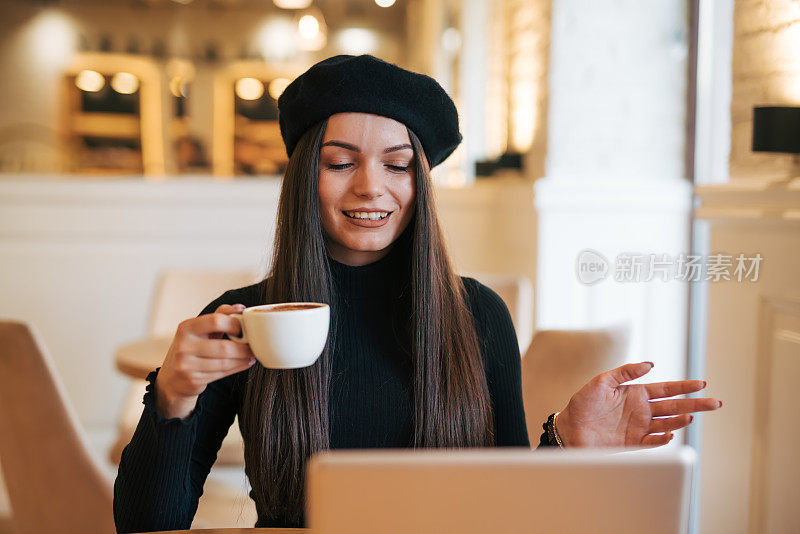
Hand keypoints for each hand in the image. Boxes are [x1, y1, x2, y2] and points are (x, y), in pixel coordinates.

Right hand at [155, 304, 255, 418]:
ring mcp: (186, 364)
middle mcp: (184, 345)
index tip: (243, 328)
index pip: (215, 321)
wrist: (172, 378)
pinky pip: (221, 373)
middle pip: (223, 347)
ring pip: (224, 362)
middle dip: (243, 348)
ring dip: (243, 359)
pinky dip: (237, 368)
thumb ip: (219, 317)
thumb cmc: (191, 349)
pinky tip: (244, 363)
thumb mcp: (199, 330)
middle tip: (254, 346)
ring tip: (252, 355)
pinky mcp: (192, 380)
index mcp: (186, 327)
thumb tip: (240, 307)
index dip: (234, 324)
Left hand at [555, 362, 720, 447]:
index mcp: (636, 393)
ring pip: (667, 424)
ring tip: (691, 416)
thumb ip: (625, 372)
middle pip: (674, 406)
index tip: (702, 384)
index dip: (684, 387)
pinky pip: (653, 441)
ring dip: (680, 420)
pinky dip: (663, 438)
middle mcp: (641, 410)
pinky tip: (671, 434)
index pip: (666, 389)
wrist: (568, 428)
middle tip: (716, 403)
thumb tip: (650, 364)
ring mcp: (639, 427)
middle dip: (695, 404)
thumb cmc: (583, 403)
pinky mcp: (632, 442)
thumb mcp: (602, 381)